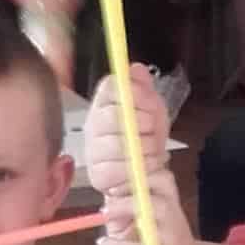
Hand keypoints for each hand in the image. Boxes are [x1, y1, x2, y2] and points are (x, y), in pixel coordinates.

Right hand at [84, 62, 166, 195]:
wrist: (148, 166)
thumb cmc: (147, 134)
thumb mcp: (152, 106)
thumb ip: (143, 86)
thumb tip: (135, 69)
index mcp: (105, 102)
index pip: (110, 87)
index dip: (134, 93)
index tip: (150, 103)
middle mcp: (93, 124)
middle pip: (112, 116)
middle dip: (141, 123)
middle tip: (152, 129)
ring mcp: (93, 150)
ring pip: (117, 144)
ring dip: (143, 148)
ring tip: (152, 150)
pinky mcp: (97, 175)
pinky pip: (117, 169)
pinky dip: (139, 168)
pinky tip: (145, 166)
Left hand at [100, 167, 192, 244]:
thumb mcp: (139, 231)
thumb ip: (125, 213)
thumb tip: (106, 192)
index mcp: (170, 209)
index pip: (163, 178)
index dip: (140, 172)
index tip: (115, 182)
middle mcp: (175, 219)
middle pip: (162, 187)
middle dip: (132, 187)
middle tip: (109, 194)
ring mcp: (173, 239)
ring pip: (158, 209)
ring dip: (126, 207)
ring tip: (104, 215)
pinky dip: (116, 244)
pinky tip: (104, 244)